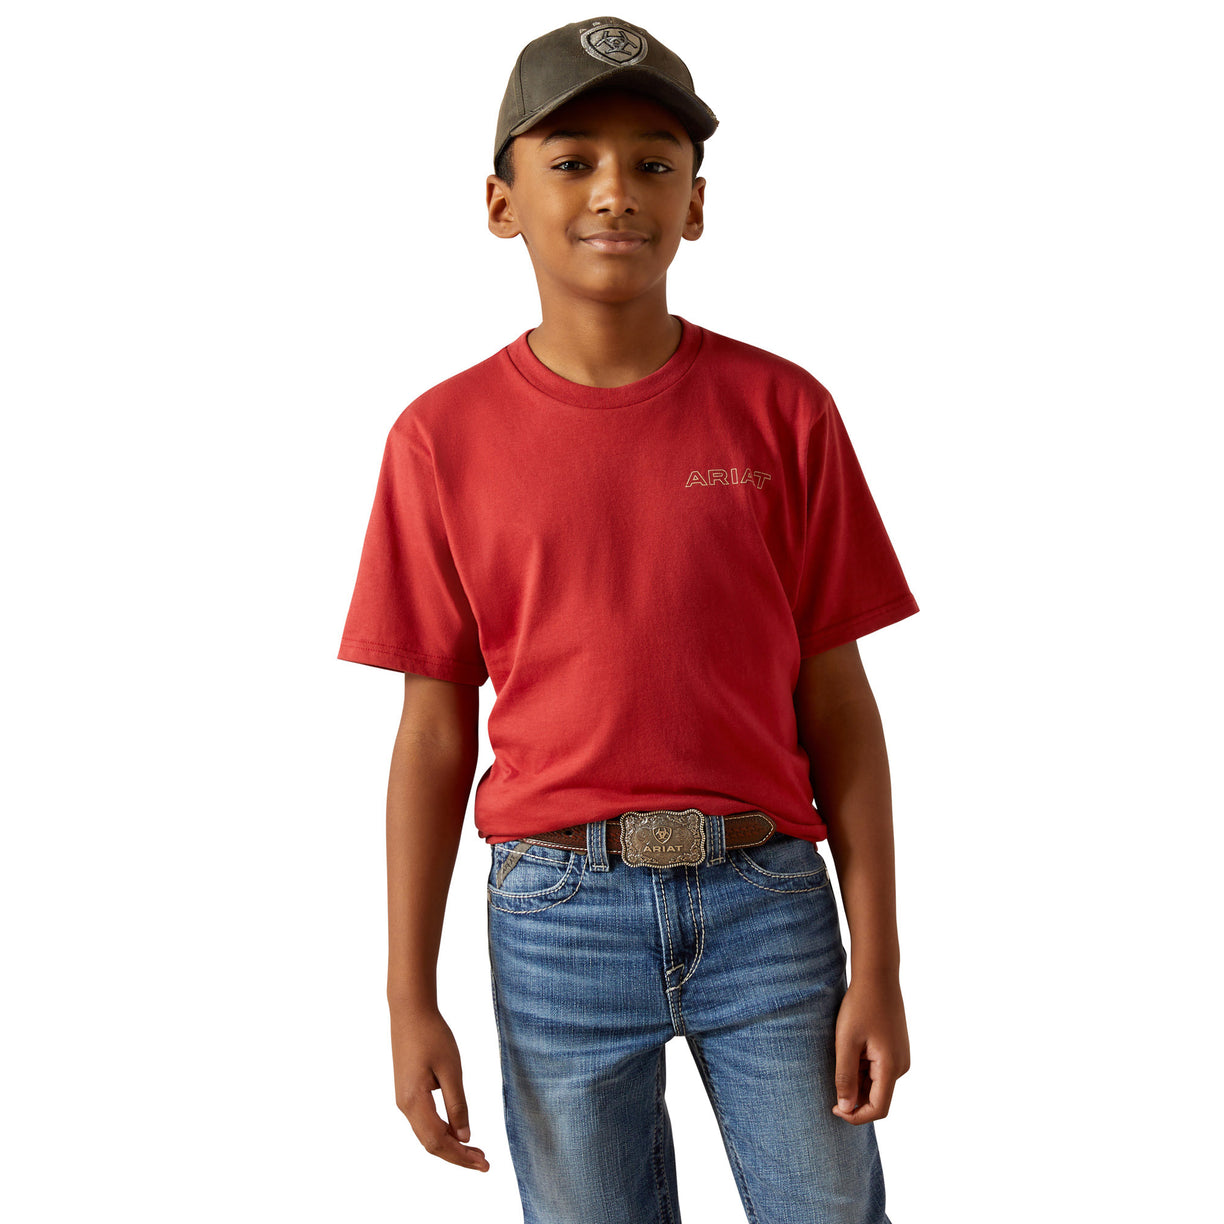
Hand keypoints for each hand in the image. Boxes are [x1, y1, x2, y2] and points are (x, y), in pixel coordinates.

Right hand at [390, 1004, 489, 1170]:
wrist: (410, 1010)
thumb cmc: (432, 1035)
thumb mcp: (451, 1069)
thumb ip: (457, 1104)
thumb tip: (465, 1136)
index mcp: (414, 1101)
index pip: (438, 1141)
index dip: (461, 1156)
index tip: (483, 1163)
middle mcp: (405, 1106)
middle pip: (431, 1143)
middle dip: (457, 1156)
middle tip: (484, 1162)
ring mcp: (404, 1099)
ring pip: (427, 1134)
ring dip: (451, 1145)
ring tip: (475, 1150)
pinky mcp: (408, 1092)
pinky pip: (425, 1121)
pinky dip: (442, 1131)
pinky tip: (458, 1131)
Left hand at [830, 974, 909, 1124]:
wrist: (877, 976)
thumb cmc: (860, 1006)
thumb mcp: (846, 1042)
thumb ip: (845, 1076)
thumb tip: (845, 1108)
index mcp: (891, 1068)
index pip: (878, 1109)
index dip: (855, 1116)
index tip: (833, 1107)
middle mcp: (901, 1066)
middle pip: (876, 1096)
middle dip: (853, 1092)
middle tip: (833, 1070)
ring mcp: (900, 1057)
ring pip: (876, 1082)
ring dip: (857, 1077)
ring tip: (843, 1050)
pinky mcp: (896, 1049)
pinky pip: (878, 1069)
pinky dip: (862, 1066)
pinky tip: (851, 1046)